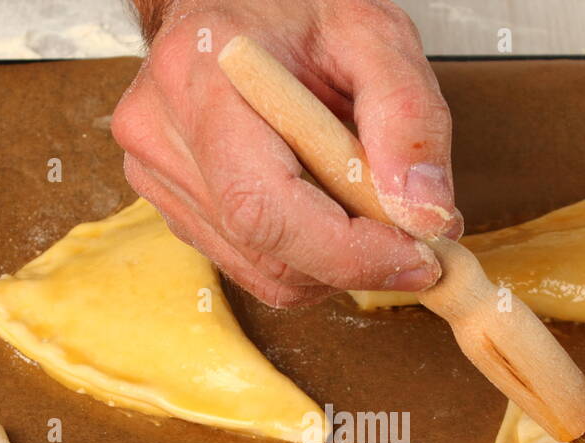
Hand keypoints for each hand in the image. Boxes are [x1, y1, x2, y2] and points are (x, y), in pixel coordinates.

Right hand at [113, 0, 461, 307]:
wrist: (234, 1)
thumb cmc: (294, 8)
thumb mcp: (372, 35)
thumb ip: (408, 116)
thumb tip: (425, 212)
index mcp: (201, 79)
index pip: (263, 207)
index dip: (347, 252)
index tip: (417, 257)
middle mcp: (164, 136)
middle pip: (268, 252)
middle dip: (354, 260)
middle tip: (414, 235)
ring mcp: (159, 178)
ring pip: (265, 273)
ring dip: (333, 262)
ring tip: (363, 203)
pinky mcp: (173, 206)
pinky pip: (252, 266)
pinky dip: (306, 257)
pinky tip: (324, 207)